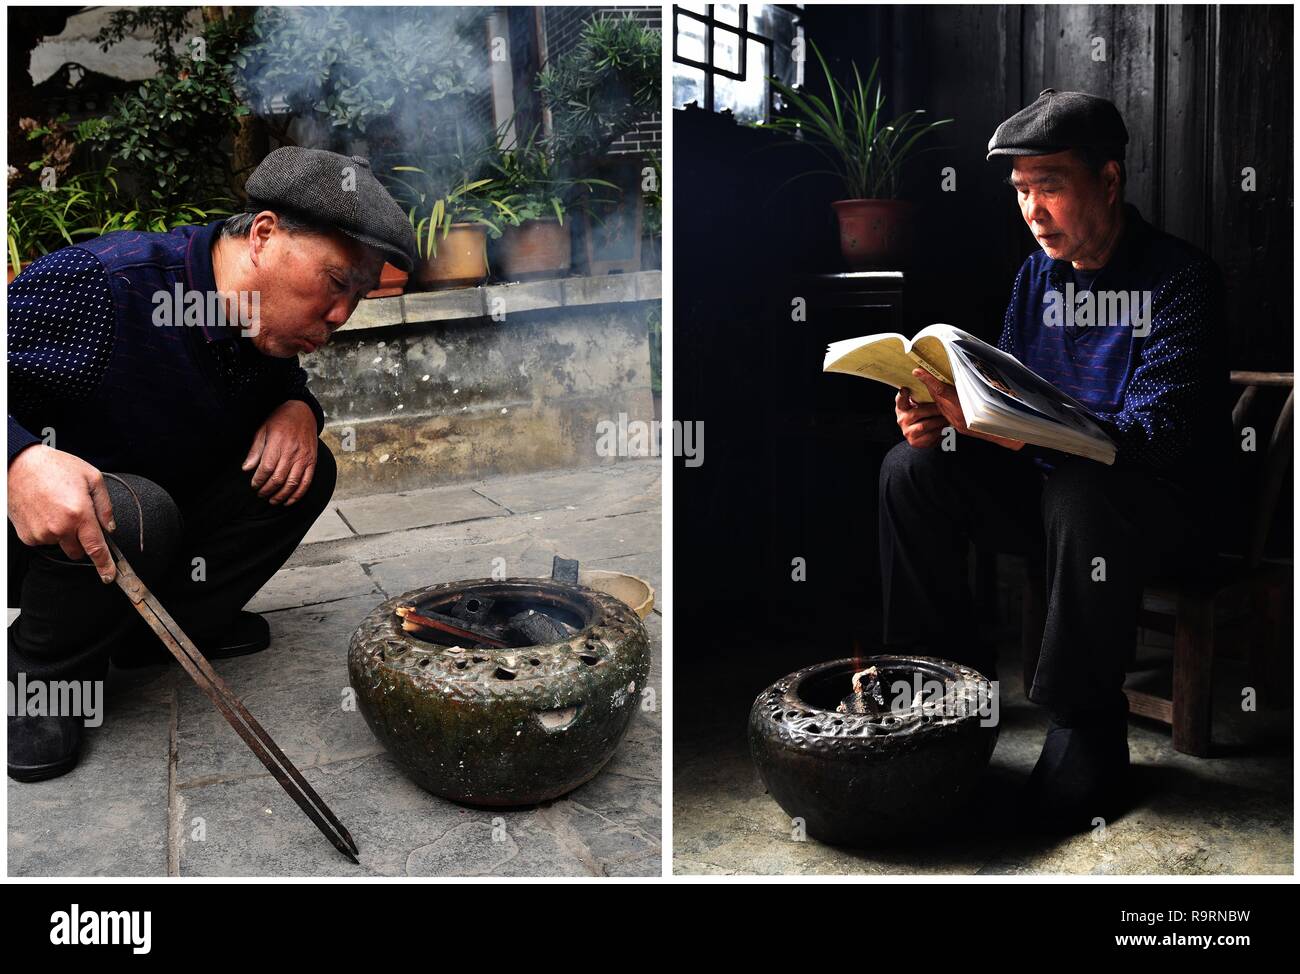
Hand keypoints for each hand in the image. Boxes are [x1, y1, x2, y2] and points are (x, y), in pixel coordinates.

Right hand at [8, 445, 117, 581]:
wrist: (19, 464)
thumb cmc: (55, 467)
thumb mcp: (92, 478)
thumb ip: (105, 506)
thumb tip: (110, 528)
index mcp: (79, 514)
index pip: (96, 548)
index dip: (104, 564)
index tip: (109, 575)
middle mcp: (60, 528)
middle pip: (78, 551)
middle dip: (82, 540)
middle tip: (77, 519)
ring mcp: (41, 533)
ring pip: (60, 544)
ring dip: (62, 533)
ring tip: (57, 508)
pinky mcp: (27, 536)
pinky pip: (44, 540)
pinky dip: (47, 531)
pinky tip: (44, 511)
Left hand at [242, 399, 318, 504]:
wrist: (303, 412)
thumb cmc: (280, 420)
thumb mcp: (263, 430)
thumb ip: (255, 450)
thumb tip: (247, 468)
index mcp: (278, 443)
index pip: (266, 468)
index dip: (258, 480)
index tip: (253, 485)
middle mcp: (292, 452)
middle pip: (278, 478)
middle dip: (267, 490)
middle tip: (260, 494)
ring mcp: (304, 458)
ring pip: (292, 483)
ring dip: (281, 495)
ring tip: (272, 500)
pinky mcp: (312, 462)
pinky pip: (306, 482)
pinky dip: (297, 494)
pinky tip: (289, 501)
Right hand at [894, 383, 947, 448]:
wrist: (922, 438)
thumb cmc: (924, 417)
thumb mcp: (920, 405)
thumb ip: (920, 395)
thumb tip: (922, 374)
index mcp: (901, 408)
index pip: (900, 399)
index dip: (902, 395)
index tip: (905, 389)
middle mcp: (901, 420)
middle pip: (917, 413)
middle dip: (933, 410)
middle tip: (944, 407)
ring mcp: (907, 432)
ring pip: (925, 425)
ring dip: (938, 421)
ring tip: (947, 417)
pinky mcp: (915, 442)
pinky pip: (930, 436)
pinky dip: (939, 432)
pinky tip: (945, 428)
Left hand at [909, 368, 1025, 450]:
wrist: (1007, 434)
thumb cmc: (1002, 413)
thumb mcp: (989, 392)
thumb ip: (976, 382)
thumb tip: (968, 368)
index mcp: (963, 405)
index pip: (940, 389)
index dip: (928, 379)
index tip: (917, 371)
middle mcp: (957, 415)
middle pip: (938, 396)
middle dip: (931, 384)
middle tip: (924, 372)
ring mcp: (956, 422)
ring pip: (940, 404)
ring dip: (937, 394)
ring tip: (934, 382)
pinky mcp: (958, 426)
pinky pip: (946, 412)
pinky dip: (944, 403)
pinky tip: (947, 397)